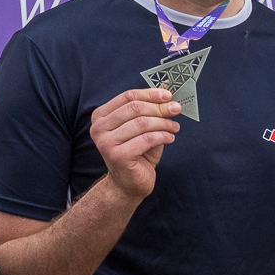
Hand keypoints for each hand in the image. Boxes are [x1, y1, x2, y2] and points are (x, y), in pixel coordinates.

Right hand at [92, 87, 181, 201]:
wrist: (128, 184)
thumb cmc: (136, 153)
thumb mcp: (142, 127)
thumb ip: (150, 109)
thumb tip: (166, 89)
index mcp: (101, 116)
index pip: (127, 97)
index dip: (150, 94)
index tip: (168, 95)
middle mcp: (99, 128)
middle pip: (135, 108)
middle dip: (159, 107)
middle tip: (176, 109)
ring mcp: (106, 143)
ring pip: (142, 123)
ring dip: (163, 123)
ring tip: (174, 127)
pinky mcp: (118, 156)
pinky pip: (147, 139)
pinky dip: (163, 136)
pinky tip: (170, 138)